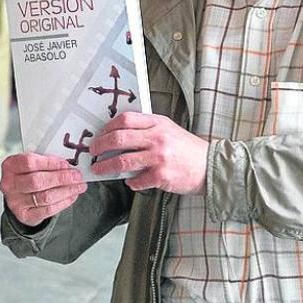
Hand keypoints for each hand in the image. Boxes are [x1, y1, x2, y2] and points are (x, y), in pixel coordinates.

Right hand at [0, 153, 85, 227]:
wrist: (21, 196)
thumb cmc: (29, 175)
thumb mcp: (33, 164)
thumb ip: (47, 162)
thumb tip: (69, 165)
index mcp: (10, 166)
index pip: (29, 162)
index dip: (50, 163)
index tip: (66, 164)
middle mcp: (9, 184)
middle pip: (37, 181)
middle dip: (61, 178)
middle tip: (77, 176)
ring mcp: (15, 202)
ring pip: (45, 197)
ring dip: (66, 191)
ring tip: (79, 186)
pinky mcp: (24, 215)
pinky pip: (48, 210)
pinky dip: (63, 202)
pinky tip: (72, 196)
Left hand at [88, 113, 208, 194]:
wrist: (210, 166)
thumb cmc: (187, 148)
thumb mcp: (168, 129)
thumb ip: (147, 128)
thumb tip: (118, 134)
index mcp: (157, 123)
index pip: (124, 120)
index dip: (107, 128)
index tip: (99, 135)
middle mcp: (157, 138)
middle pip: (118, 139)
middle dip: (100, 146)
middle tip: (92, 152)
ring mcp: (158, 157)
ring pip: (122, 161)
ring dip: (106, 166)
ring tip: (98, 169)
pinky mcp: (161, 176)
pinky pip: (136, 180)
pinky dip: (130, 182)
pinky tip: (129, 182)